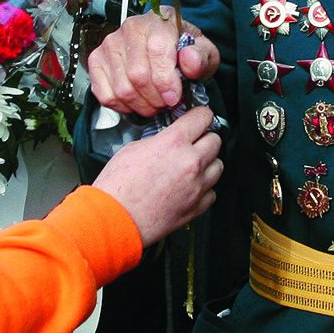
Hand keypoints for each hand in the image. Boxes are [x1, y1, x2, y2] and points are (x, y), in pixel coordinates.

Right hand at [87, 12, 217, 117]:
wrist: (166, 46)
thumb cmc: (184, 49)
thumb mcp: (204, 51)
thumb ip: (201, 56)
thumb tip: (190, 61)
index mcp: (158, 21)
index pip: (156, 52)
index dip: (166, 81)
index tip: (174, 98)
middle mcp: (130, 28)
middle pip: (138, 75)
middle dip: (155, 98)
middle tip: (166, 103)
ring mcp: (110, 44)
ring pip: (122, 89)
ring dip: (141, 105)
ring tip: (154, 103)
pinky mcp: (96, 61)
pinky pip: (106, 94)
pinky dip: (123, 107)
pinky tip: (136, 102)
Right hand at [93, 105, 222, 245]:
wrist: (115, 217)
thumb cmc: (118, 187)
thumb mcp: (134, 148)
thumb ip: (160, 140)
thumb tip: (170, 139)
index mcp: (174, 142)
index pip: (203, 116)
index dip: (201, 115)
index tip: (201, 117)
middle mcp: (191, 162)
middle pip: (215, 140)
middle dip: (205, 139)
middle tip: (193, 143)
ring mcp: (197, 186)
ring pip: (218, 166)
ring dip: (207, 164)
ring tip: (191, 167)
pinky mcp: (197, 206)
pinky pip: (212, 192)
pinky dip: (204, 189)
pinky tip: (190, 187)